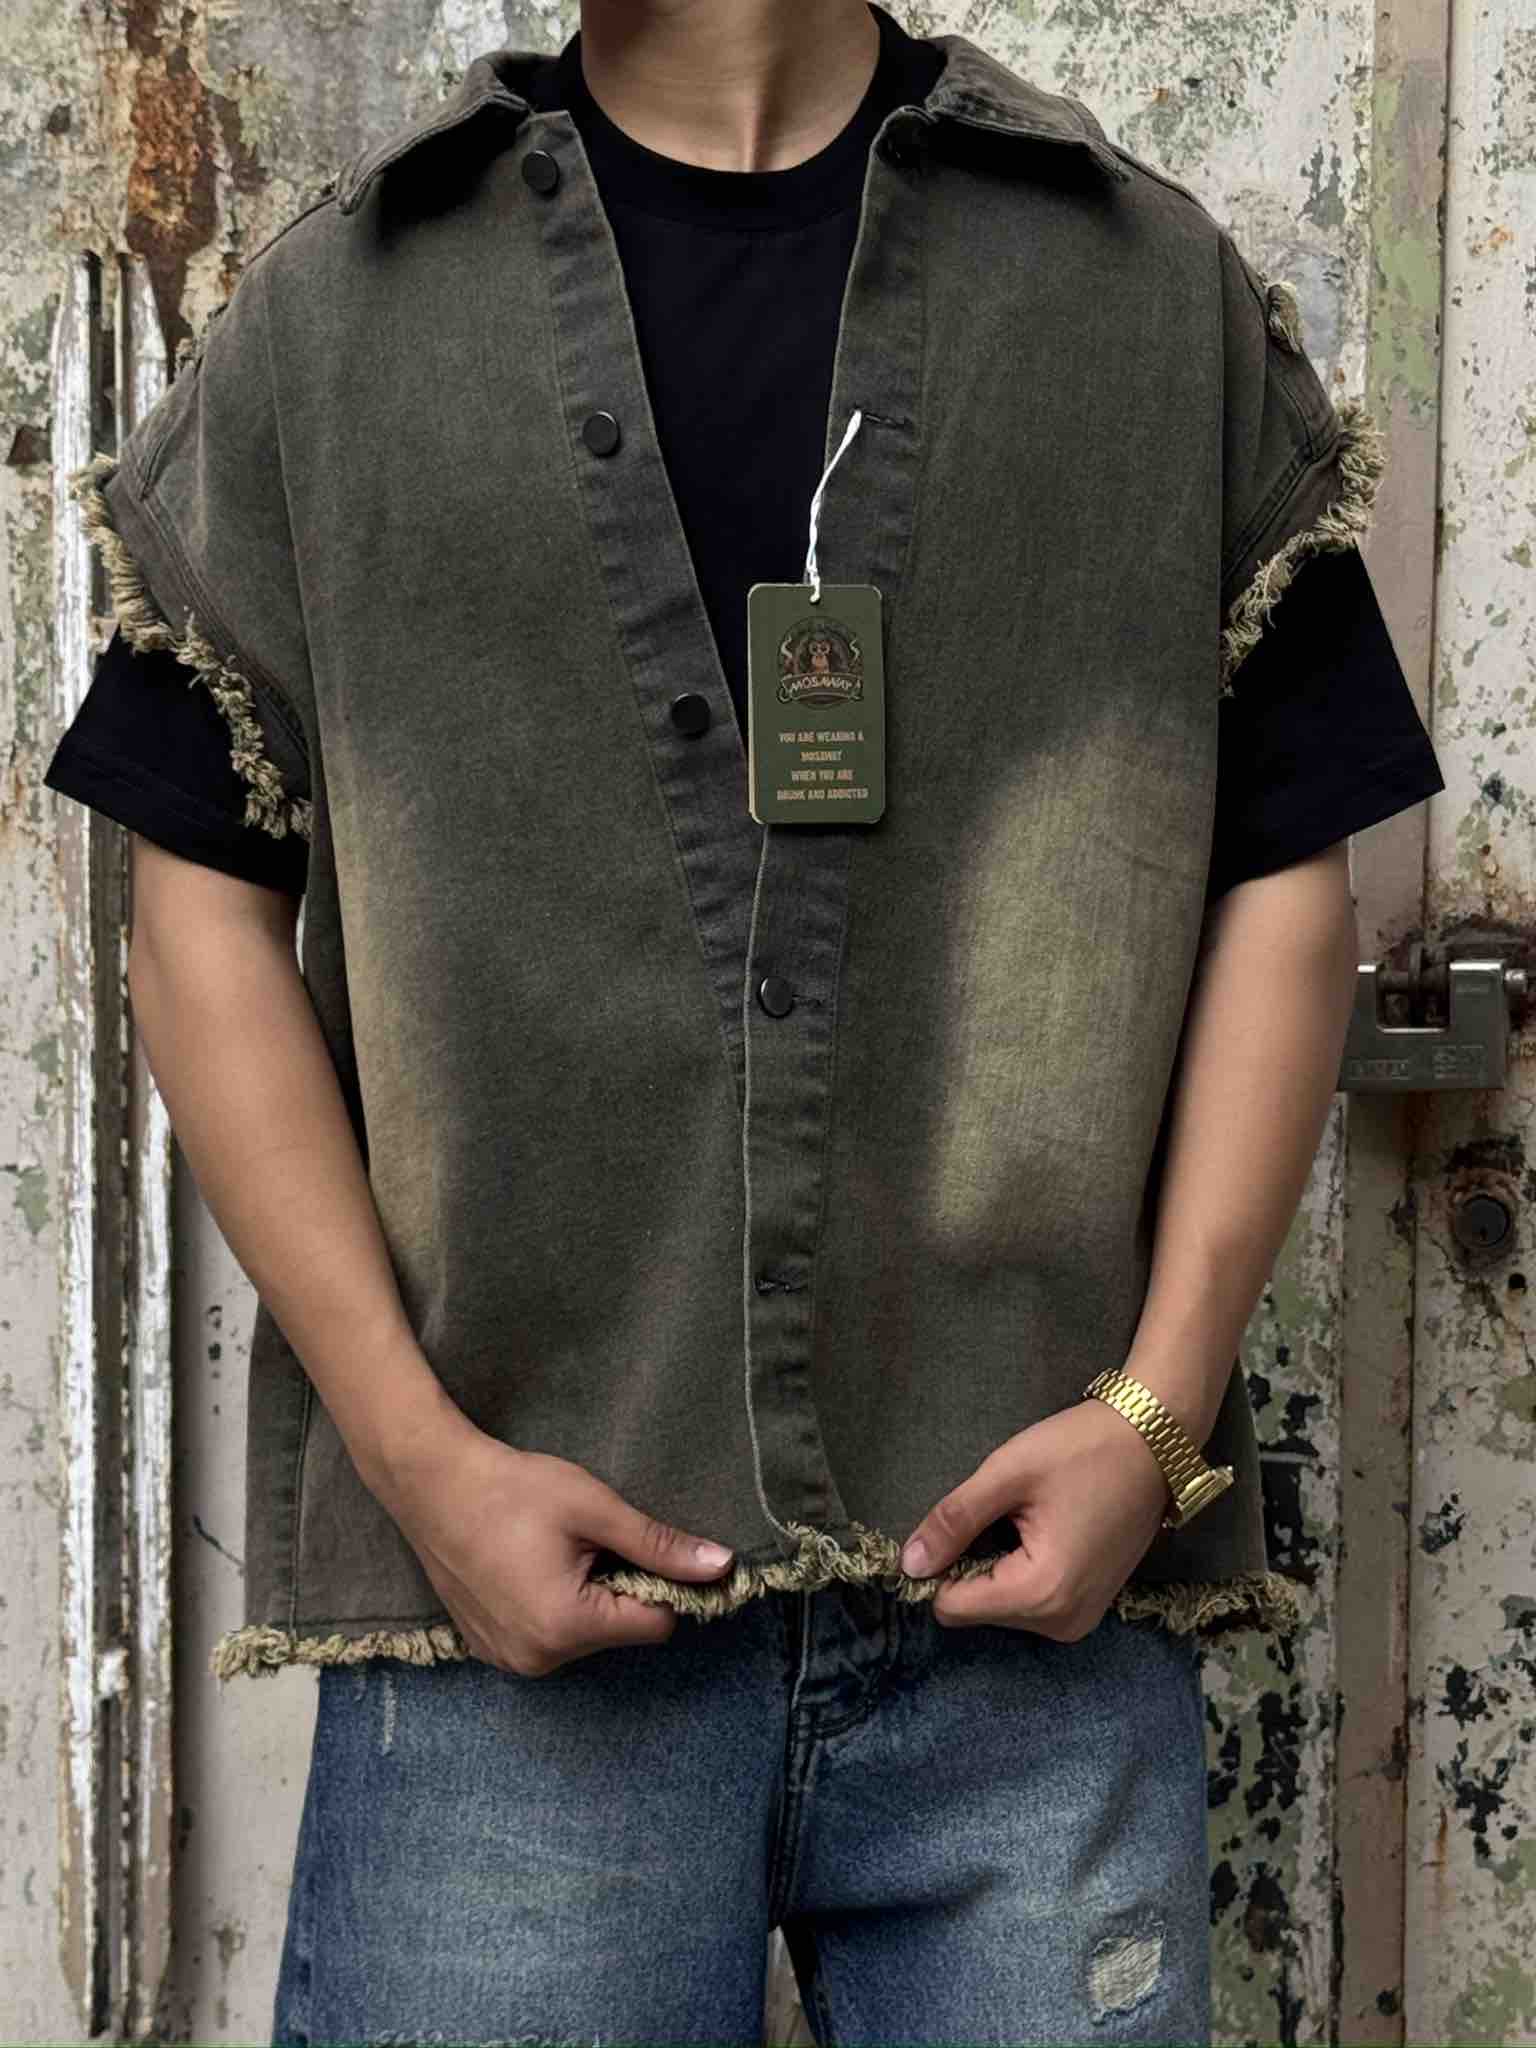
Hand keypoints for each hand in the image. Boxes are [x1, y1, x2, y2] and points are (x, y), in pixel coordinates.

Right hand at [369, 1413, 735, 1676]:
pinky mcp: (489, 1650)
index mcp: (568, 1626)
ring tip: (550, 1552)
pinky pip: (546, 1639)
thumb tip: (722, 1567)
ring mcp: (509, 1659)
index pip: (656, 1625)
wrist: (431, 1484)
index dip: (661, 1584)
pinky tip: (527, 1568)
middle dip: (618, 1589)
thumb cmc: (514, 1489)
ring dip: (585, 1600)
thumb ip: (660, 1546)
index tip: (639, 1547)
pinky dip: (551, 1609)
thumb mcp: (596, 1509)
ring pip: (584, 1637)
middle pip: (619, 1633)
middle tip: (584, 1542)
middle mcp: (538, 1659)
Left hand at [899, 1398, 1171, 1638]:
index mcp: (1041, 1592)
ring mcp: (1079, 1621)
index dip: (939, 1565)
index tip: (958, 1522)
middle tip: (1004, 1512)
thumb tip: (909, 1564)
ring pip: (1000, 1606)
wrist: (1154, 1443)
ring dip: (998, 1566)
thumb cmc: (1082, 1450)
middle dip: (973, 1563)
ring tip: (1028, 1519)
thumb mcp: (1007, 1474)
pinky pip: (1030, 1603)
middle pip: (975, 1609)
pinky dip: (1021, 1572)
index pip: (951, 1607)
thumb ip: (954, 1521)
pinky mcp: (1088, 1609)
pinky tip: (1043, 1531)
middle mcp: (1062, 1623)